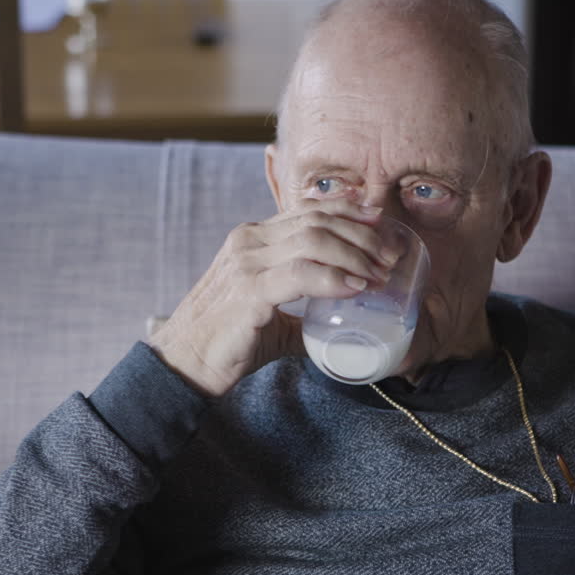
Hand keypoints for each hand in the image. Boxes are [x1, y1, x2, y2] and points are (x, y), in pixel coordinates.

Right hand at [147, 199, 397, 396]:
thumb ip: (299, 310)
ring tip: (379, 274)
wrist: (184, 364)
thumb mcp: (267, 312)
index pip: (308, 210)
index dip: (349, 211)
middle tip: (390, 256)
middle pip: (318, 220)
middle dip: (362, 234)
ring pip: (313, 241)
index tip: (381, 221)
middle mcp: (249, 241)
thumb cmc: (226, 340)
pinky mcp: (249, 292)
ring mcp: (246, 264)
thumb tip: (336, 324)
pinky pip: (300, 275)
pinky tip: (356, 288)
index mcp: (253, 238)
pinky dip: (334, 279)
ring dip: (355, 255)